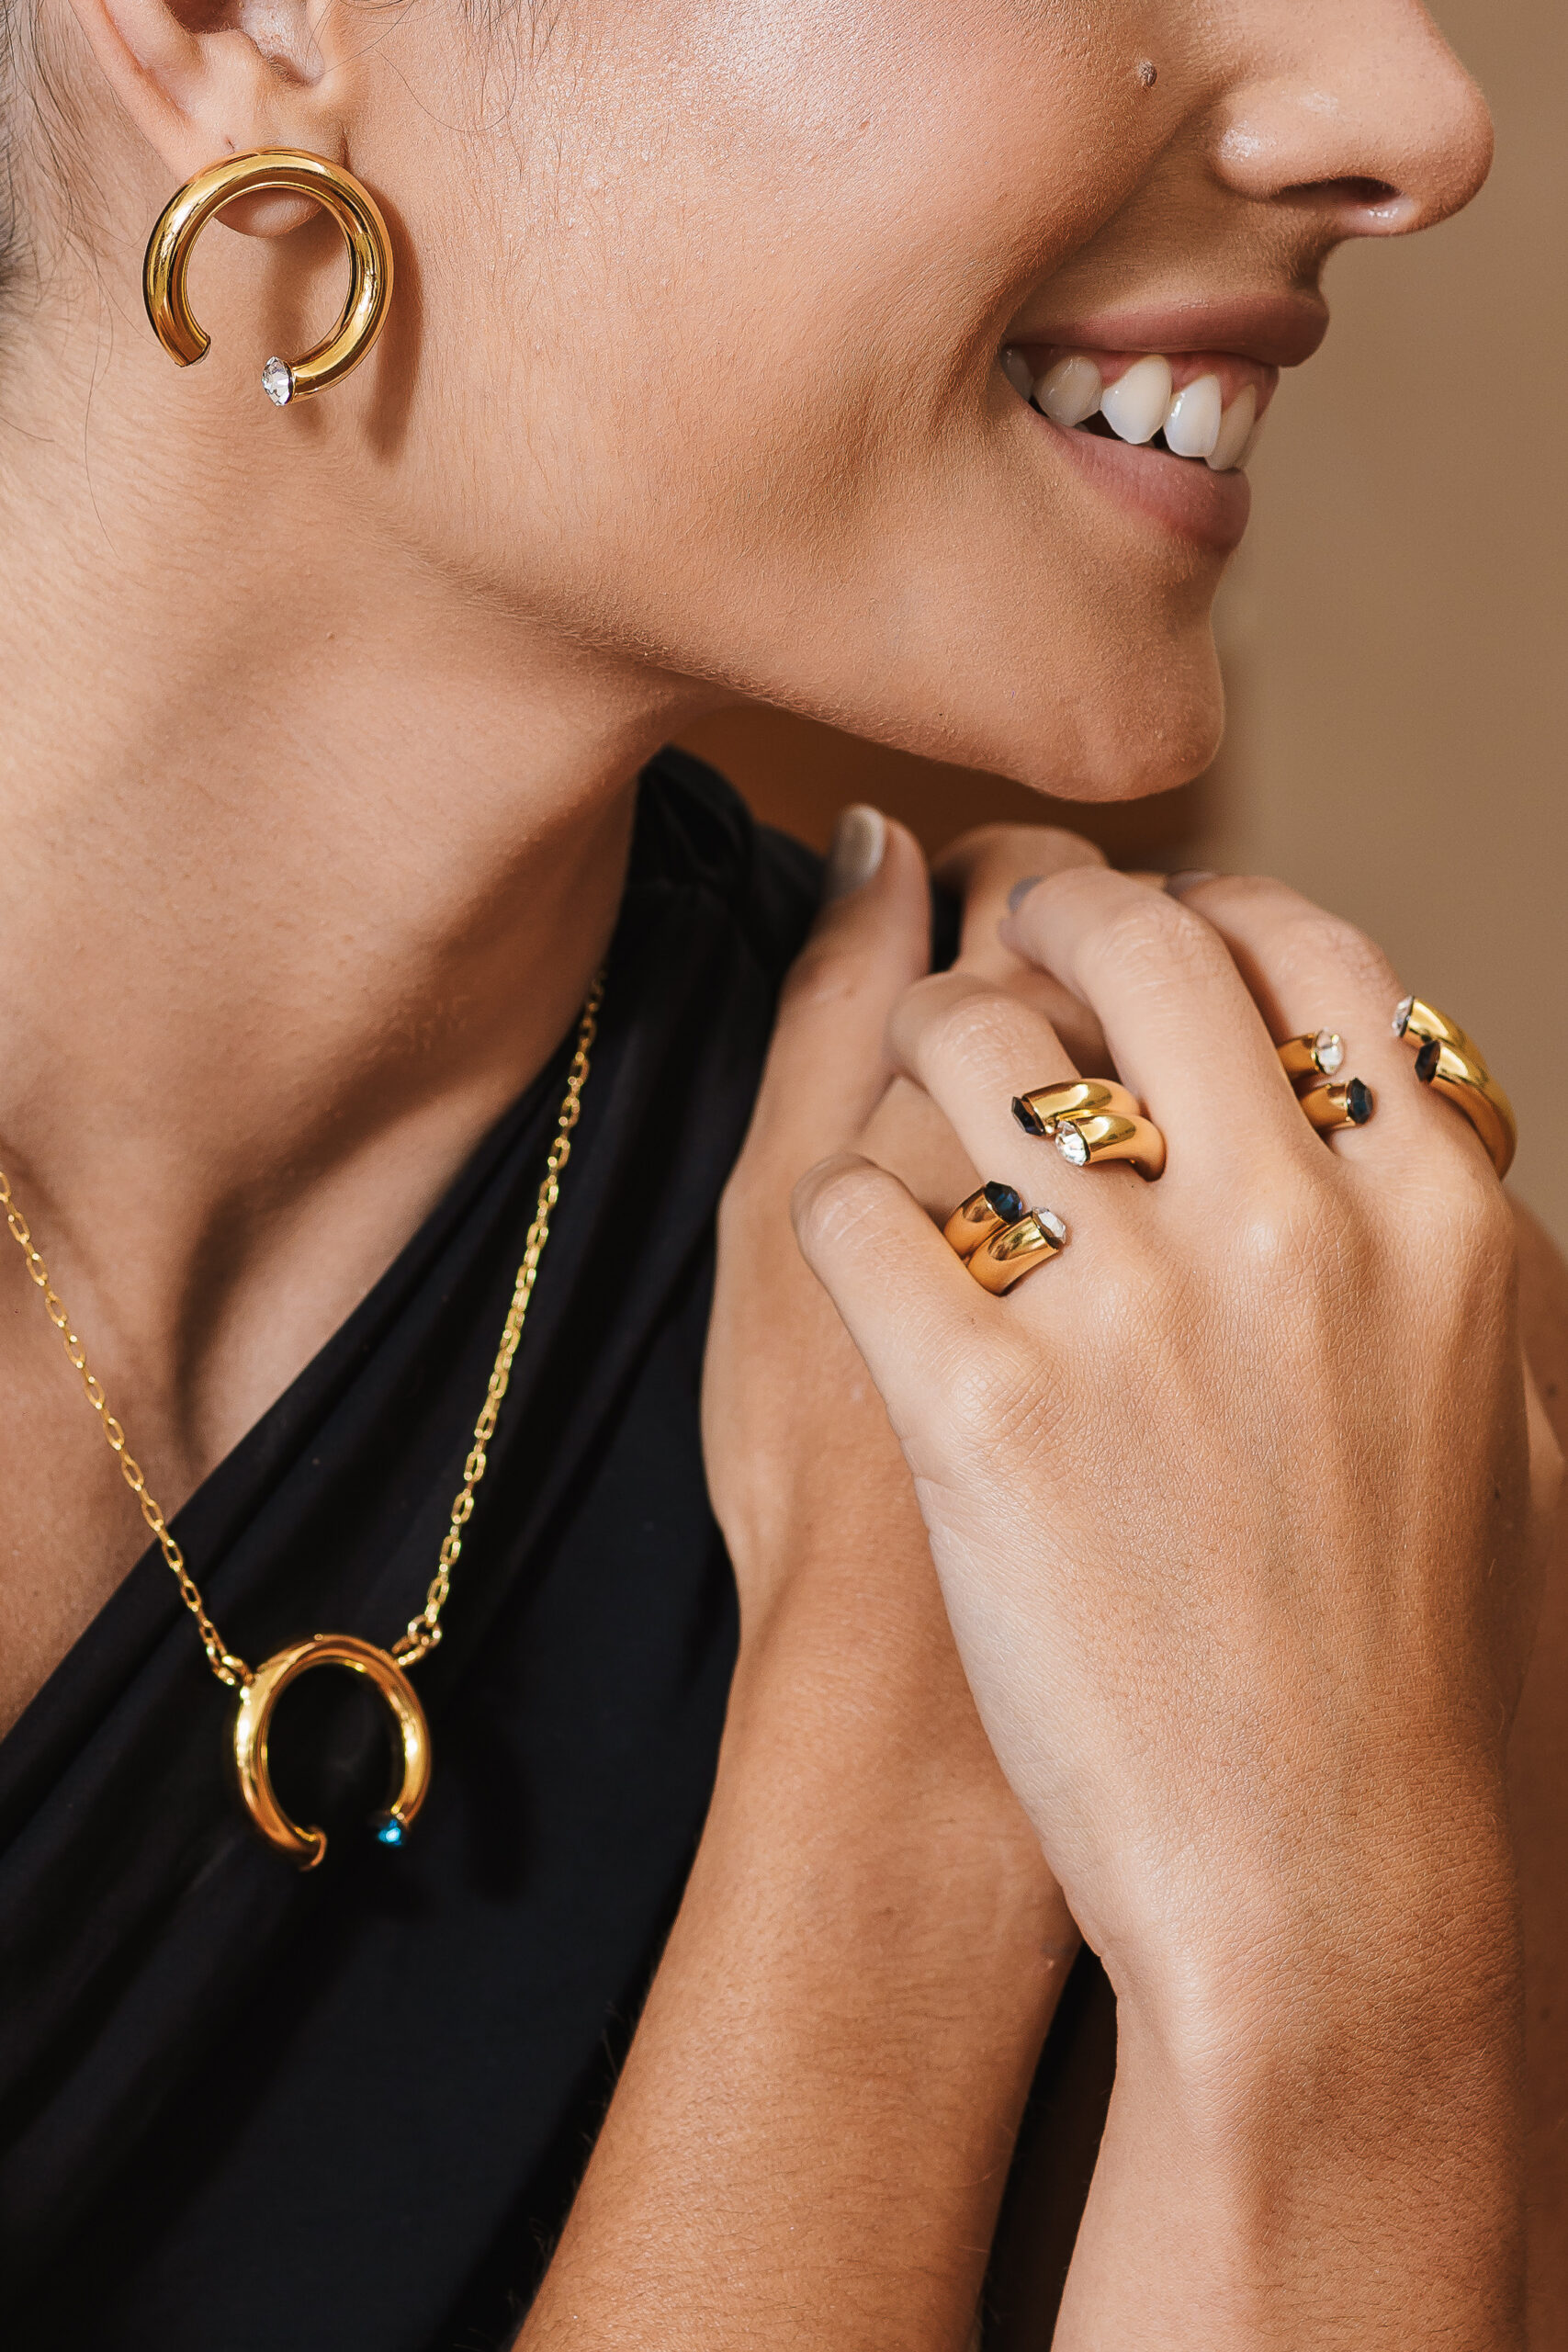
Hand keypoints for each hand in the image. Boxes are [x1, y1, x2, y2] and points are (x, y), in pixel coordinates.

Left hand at [792, 861, 1554, 2342]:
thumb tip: (1398, 1100)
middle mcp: (1292, 1225)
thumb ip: (1453, 1238)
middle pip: (1127, 949)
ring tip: (907, 1073)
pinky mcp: (980, 1408)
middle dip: (1045, 912)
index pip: (1303, 952)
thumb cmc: (1427, 1674)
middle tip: (999, 932)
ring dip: (916, 1035)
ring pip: (964, 1041)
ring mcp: (1132, 1309)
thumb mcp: (1511, 1422)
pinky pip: (855, 1207)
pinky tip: (863, 1250)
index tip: (1148, 926)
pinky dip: (842, 1208)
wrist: (1326, 1889)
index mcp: (1435, 1214)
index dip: (1204, 912)